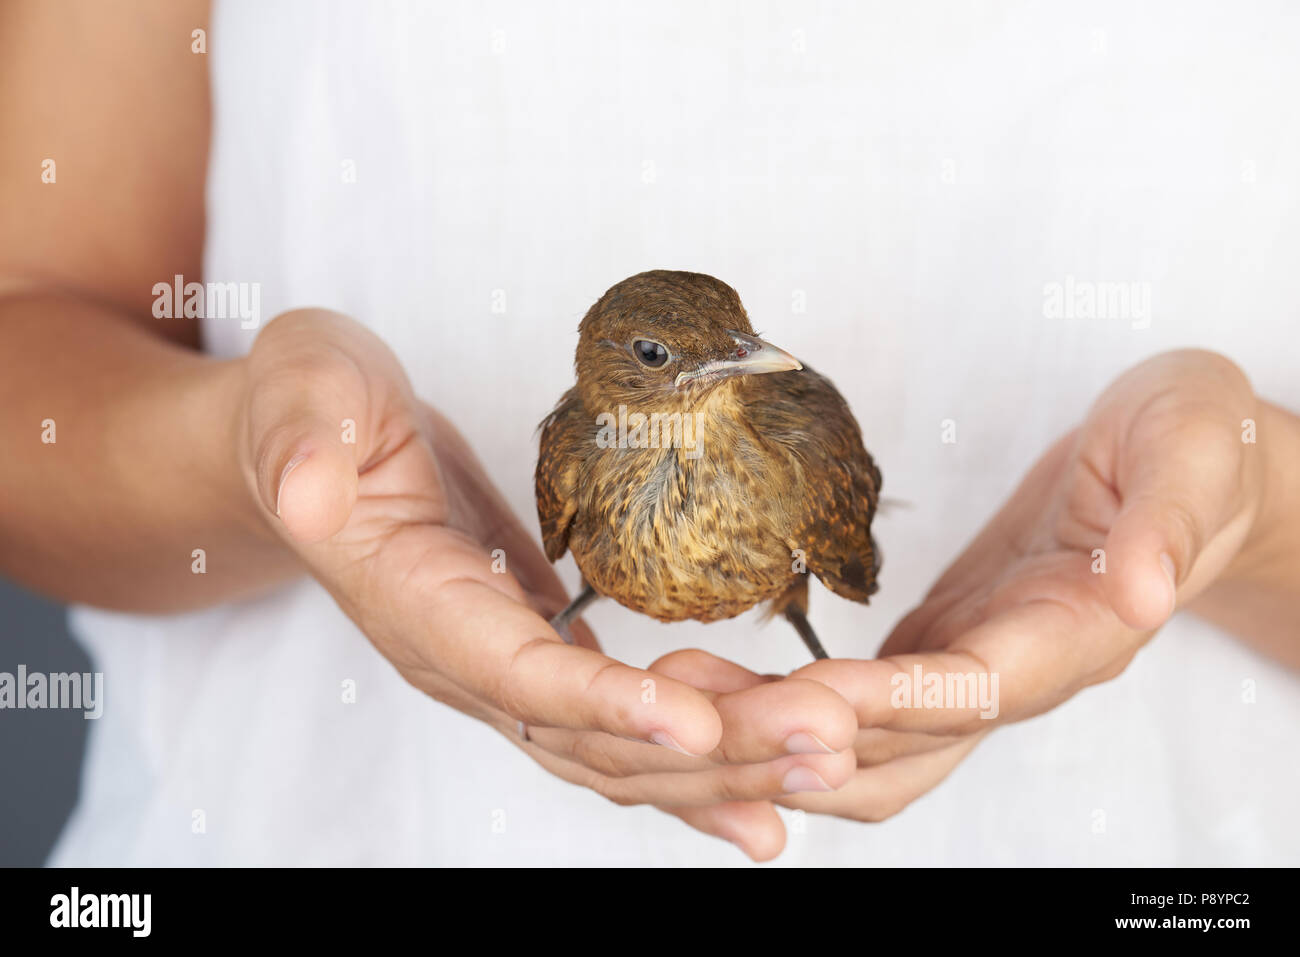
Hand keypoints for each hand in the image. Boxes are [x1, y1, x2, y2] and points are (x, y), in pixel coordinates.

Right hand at [237, 309, 859, 859]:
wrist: (315, 445)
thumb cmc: (312, 413)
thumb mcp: (300, 392)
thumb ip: (303, 439)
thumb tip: (307, 488)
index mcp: (412, 603)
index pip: (513, 674)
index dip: (601, 703)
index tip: (694, 724)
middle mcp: (462, 662)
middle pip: (590, 737)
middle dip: (709, 750)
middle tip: (824, 743)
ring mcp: (501, 670)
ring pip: (616, 749)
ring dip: (722, 765)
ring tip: (823, 763)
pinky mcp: (537, 658)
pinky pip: (620, 726)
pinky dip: (693, 758)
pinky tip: (764, 779)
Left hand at [688, 349, 1266, 835]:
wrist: (1187, 462)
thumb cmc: (1195, 447)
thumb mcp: (1195, 451)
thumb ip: (1169, 520)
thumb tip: (1146, 593)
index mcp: (1079, 633)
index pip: (979, 689)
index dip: (897, 704)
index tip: (815, 701)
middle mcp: (1019, 674)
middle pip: (902, 744)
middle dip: (800, 740)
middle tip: (702, 712)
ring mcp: (972, 670)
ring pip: (868, 745)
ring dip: (778, 737)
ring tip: (684, 697)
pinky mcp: (938, 650)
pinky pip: (857, 706)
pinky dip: (789, 709)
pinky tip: (722, 684)